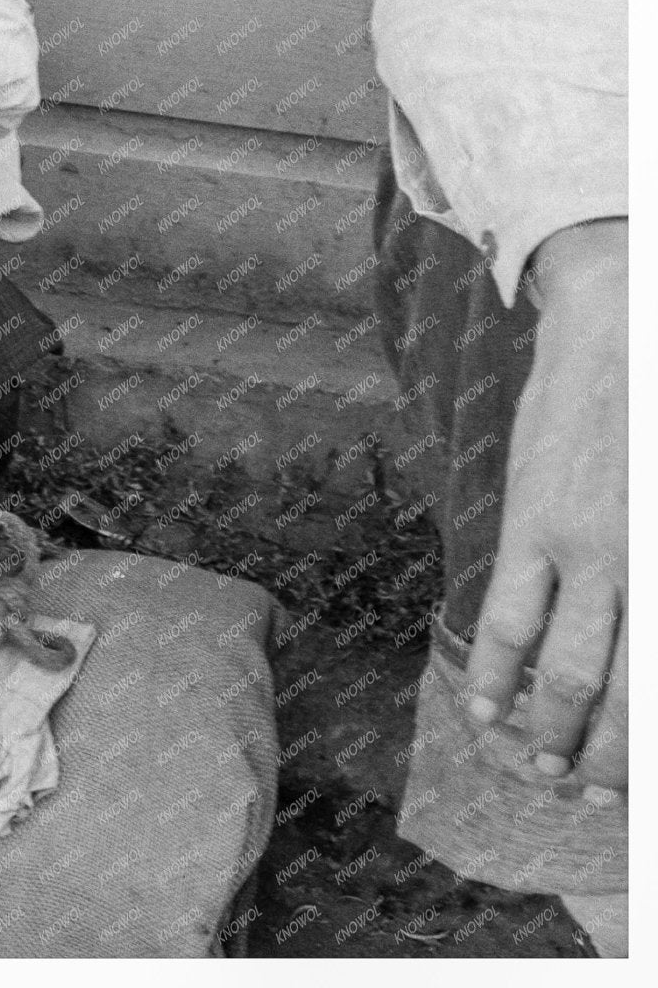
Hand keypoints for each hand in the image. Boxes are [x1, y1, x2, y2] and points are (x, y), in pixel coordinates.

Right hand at [464, 217, 626, 789]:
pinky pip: (509, 616)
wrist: (618, 336)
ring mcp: (582, 550)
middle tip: (597, 795)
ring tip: (544, 767)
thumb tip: (638, 636)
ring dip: (552, 732)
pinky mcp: (531, 524)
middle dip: (610, 760)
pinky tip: (489, 702)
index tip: (634, 783)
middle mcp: (638, 572)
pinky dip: (499, 670)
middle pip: (623, 697)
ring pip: (565, 671)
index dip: (645, 744)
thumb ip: (655, 565)